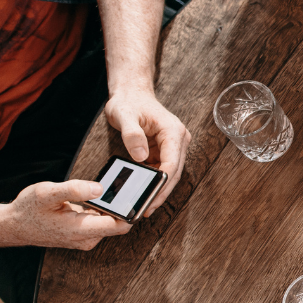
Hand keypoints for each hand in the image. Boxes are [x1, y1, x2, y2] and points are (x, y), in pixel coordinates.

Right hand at [0, 179, 132, 250]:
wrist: (15, 225)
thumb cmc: (29, 208)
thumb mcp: (47, 193)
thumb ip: (74, 190)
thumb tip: (100, 188)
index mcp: (80, 230)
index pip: (118, 226)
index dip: (132, 211)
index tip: (141, 194)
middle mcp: (87, 239)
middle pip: (118, 224)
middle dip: (126, 206)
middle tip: (133, 184)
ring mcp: (86, 238)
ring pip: (111, 222)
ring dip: (115, 207)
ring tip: (120, 187)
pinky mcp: (84, 234)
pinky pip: (102, 222)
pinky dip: (104, 210)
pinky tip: (102, 196)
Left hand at [103, 89, 190, 209]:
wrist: (131, 93)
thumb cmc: (128, 102)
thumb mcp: (124, 115)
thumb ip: (131, 134)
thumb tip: (141, 156)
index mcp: (172, 130)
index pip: (172, 162)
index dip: (163, 183)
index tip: (151, 197)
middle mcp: (178, 139)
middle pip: (174, 172)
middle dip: (162, 192)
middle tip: (147, 209)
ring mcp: (173, 146)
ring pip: (170, 174)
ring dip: (159, 190)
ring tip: (145, 206)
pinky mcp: (165, 151)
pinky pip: (162, 170)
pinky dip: (154, 182)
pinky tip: (144, 193)